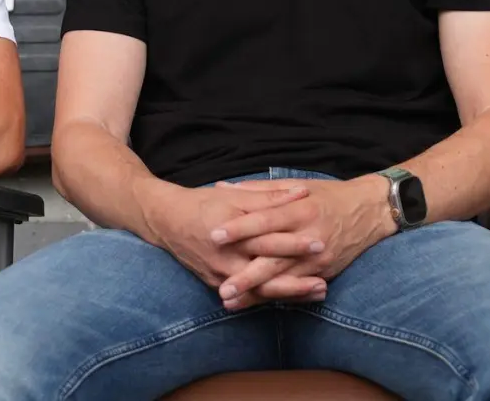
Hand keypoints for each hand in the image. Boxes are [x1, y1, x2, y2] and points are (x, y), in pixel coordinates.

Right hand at [142, 180, 310, 306]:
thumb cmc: (201, 203)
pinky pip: (247, 296)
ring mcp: (220, 276)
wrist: (165, 221)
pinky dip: (271, 297)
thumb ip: (269, 197)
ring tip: (317, 292)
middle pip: (265, 275)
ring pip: (259, 291)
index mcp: (233, 233)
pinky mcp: (217, 284)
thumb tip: (300, 192)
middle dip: (296, 280)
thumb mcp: (234, 195)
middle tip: (323, 282)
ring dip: (289, 293)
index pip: (268, 240)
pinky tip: (293, 297)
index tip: (320, 244)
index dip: (294, 243)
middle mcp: (226, 259)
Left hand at [212, 176, 393, 307]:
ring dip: (256, 293)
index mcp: (299, 209)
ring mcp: (318, 259)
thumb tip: (224, 187)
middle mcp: (309, 236)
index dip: (240, 229)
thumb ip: (259, 191)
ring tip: (231, 302)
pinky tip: (255, 304)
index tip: (215, 236)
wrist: (369, 211)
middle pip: (273, 258)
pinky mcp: (323, 272)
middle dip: (246, 275)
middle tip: (222, 286)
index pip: (265, 220)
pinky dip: (275, 297)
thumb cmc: (327, 196)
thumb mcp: (296, 186)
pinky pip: (297, 288)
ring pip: (283, 279)